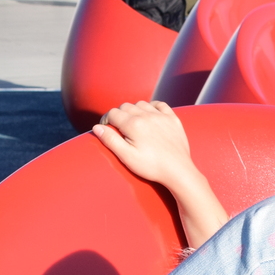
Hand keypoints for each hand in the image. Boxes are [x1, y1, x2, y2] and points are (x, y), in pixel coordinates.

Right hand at [92, 101, 227, 246]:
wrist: (178, 171)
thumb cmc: (151, 166)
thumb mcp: (127, 157)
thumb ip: (111, 140)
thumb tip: (97, 127)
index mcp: (133, 124)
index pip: (112, 113)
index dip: (106, 120)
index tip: (106, 128)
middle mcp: (147, 115)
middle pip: (125, 106)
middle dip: (118, 115)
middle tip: (118, 128)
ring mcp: (161, 116)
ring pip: (141, 104)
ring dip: (134, 110)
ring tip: (133, 123)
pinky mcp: (173, 119)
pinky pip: (160, 104)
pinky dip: (152, 106)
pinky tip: (150, 115)